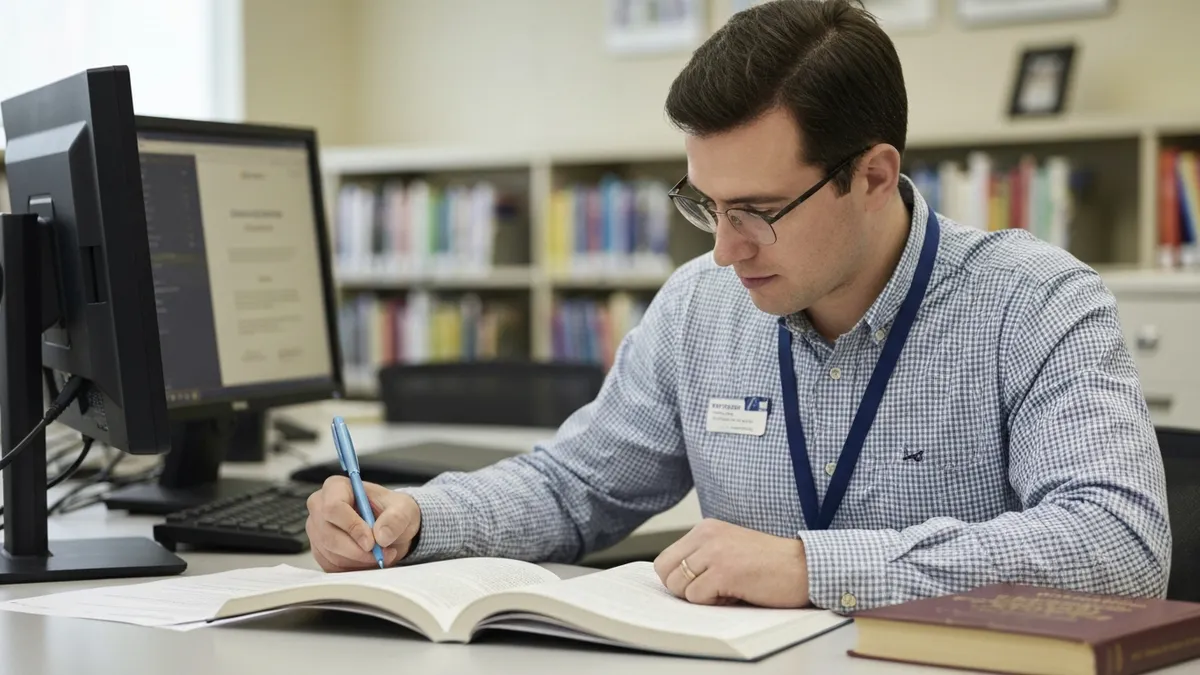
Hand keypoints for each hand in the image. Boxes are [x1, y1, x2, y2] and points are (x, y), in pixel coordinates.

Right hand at [305, 476, 420, 571]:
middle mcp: (320, 506)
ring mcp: (316, 529)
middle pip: (328, 534)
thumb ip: (396, 518)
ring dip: (359, 560)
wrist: (390, 528)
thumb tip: (381, 535)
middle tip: (381, 553)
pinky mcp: (319, 550)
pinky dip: (353, 568)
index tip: (371, 542)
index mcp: (336, 487)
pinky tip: (369, 560)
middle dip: (357, 550)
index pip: (334, 507)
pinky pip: (330, 565)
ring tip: (382, 555)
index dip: (352, 527)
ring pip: (330, 553)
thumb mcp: (404, 509)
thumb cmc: (392, 511)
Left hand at [652, 518, 809, 607]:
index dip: (680, 579)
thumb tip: (674, 581)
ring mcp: (714, 553)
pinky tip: (737, 593)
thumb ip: (702, 557)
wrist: (804, 566)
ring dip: (701, 597)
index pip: (666, 560)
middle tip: (713, 589)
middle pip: (666, 573)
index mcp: (706, 529)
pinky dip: (714, 603)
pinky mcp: (724, 572)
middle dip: (685, 589)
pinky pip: (697, 597)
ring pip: (678, 587)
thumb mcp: (728, 549)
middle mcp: (706, 536)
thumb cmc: (770, 563)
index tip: (704, 582)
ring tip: (729, 589)